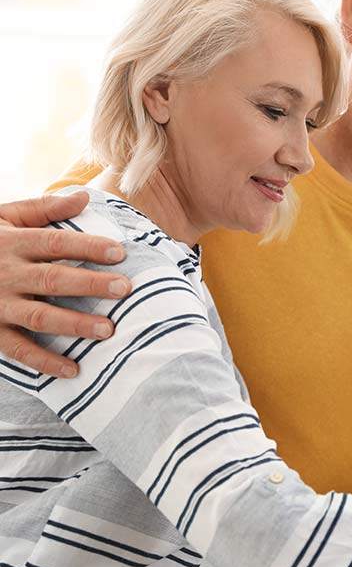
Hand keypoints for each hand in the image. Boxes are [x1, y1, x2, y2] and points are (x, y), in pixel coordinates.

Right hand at [0, 191, 129, 376]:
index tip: (120, 253)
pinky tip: (74, 369)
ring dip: (74, 325)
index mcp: (12, 243)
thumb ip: (42, 209)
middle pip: (53, 280)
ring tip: (108, 330)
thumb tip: (84, 197)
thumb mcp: (4, 217)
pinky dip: (45, 362)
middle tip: (124, 289)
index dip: (88, 247)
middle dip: (90, 285)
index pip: (55, 243)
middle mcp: (6, 275)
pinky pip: (19, 350)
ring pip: (39, 317)